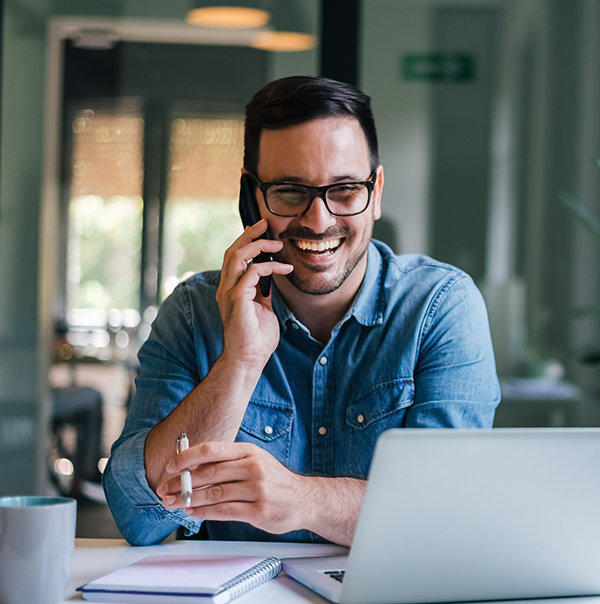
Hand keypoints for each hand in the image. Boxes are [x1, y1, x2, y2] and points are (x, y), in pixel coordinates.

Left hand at [157, 441, 305, 534]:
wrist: (304, 498)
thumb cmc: (274, 480)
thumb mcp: (254, 461)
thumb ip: (227, 462)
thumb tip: (193, 466)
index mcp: (248, 451)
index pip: (212, 450)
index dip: (187, 457)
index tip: (170, 466)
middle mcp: (253, 467)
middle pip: (209, 473)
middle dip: (182, 482)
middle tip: (165, 489)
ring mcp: (257, 489)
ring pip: (213, 494)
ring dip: (188, 500)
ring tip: (173, 503)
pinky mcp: (259, 510)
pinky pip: (224, 511)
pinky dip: (204, 513)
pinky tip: (193, 512)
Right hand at [217, 220, 292, 367]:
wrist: (249, 359)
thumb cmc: (256, 338)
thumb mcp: (262, 308)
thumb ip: (262, 292)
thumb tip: (271, 278)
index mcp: (230, 289)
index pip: (234, 257)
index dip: (246, 241)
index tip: (262, 232)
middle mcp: (226, 288)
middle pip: (232, 251)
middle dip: (249, 235)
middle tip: (265, 224)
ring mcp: (229, 292)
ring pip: (237, 256)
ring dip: (257, 245)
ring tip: (275, 243)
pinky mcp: (237, 298)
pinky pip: (251, 272)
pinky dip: (269, 267)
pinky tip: (284, 269)